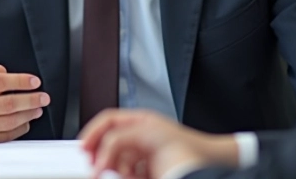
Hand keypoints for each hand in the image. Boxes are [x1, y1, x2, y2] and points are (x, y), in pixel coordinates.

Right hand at [0, 65, 49, 147]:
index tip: (34, 81)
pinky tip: (24, 123)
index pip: (0, 82)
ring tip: (36, 109)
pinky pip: (2, 136)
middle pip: (8, 103)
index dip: (21, 81)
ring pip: (8, 121)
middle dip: (30, 99)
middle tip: (43, 97)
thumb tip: (6, 73)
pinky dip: (17, 130)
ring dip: (27, 115)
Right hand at [79, 109, 237, 178]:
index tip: (84, 149)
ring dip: (115, 172)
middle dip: (102, 157)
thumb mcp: (147, 134)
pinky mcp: (147, 176)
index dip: (92, 133)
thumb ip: (119, 139)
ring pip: (116, 165)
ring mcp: (144, 159)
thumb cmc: (190, 148)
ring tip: (125, 176)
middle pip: (108, 146)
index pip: (107, 122)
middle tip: (96, 168)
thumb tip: (101, 154)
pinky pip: (125, 176)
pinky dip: (125, 178)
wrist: (211, 168)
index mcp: (140, 122)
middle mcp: (140, 140)